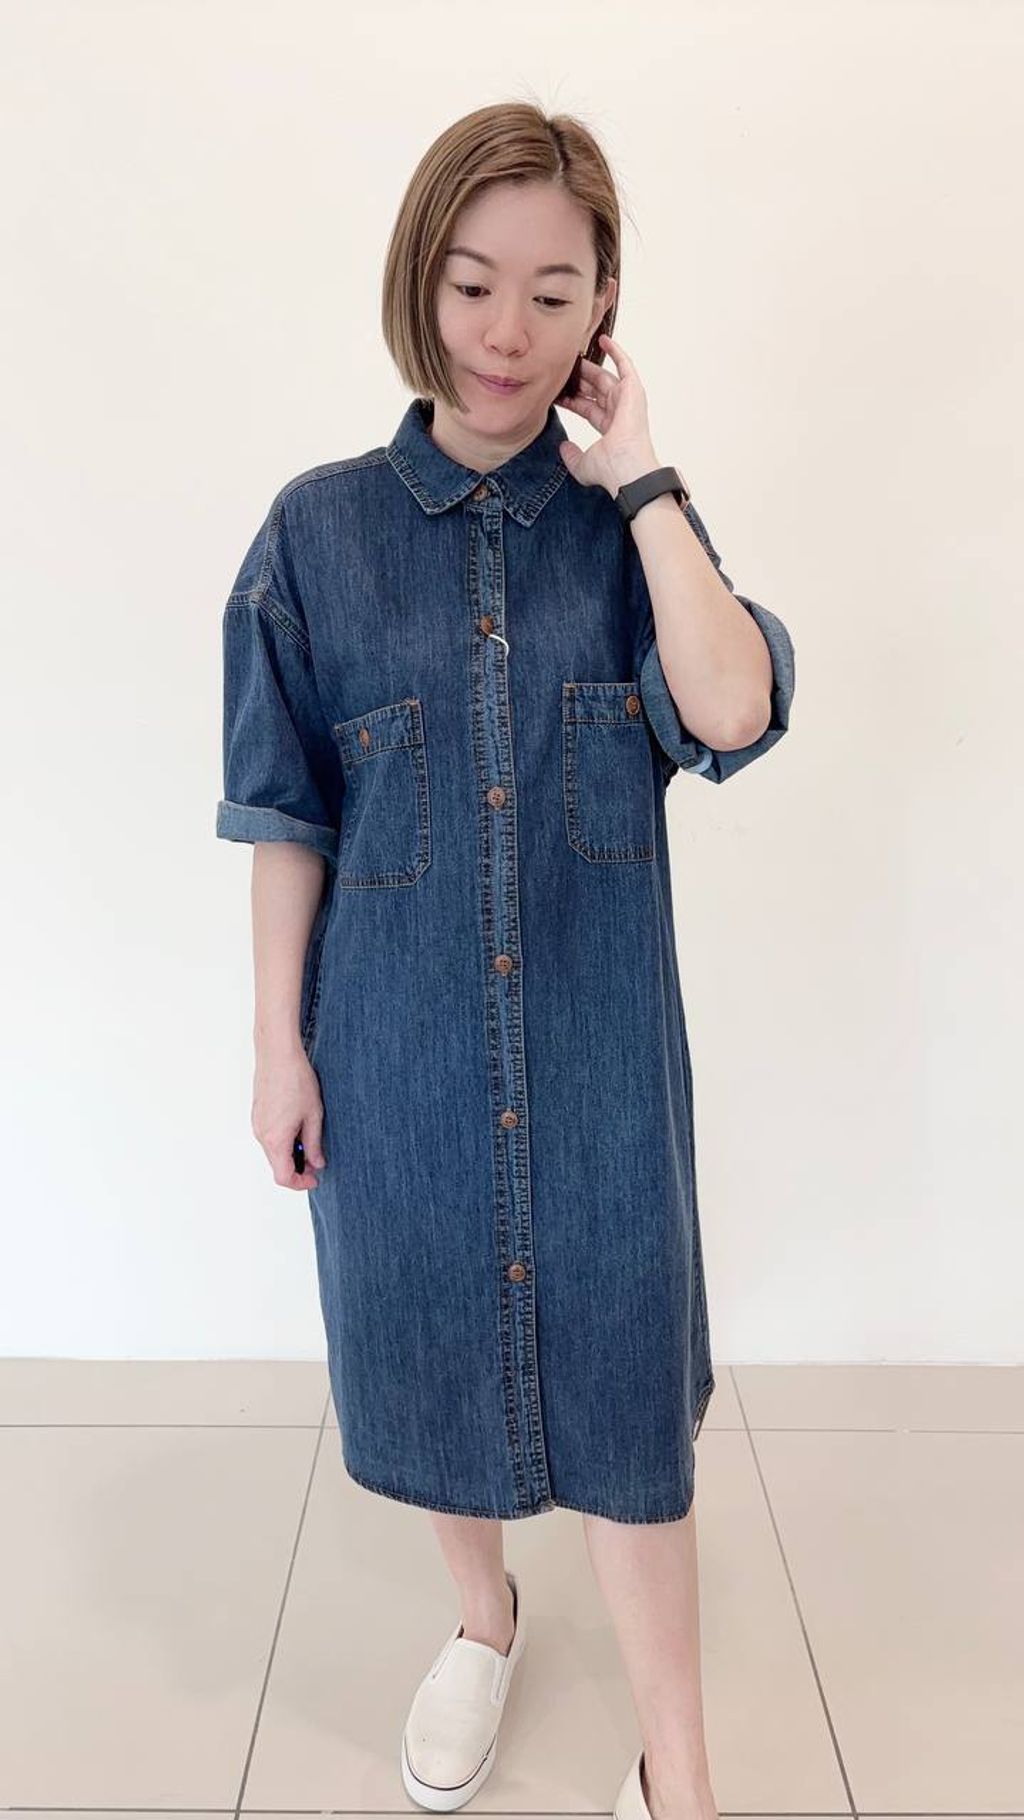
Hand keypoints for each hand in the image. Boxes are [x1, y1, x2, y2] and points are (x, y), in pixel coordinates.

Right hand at [252, 1045, 326, 1188]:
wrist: (278, 1055)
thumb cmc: (296, 1081)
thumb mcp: (313, 1116)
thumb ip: (314, 1144)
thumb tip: (316, 1163)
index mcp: (275, 1139)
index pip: (283, 1176)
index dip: (299, 1183)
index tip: (314, 1179)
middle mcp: (261, 1135)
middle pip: (277, 1166)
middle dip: (297, 1168)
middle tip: (317, 1161)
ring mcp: (257, 1124)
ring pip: (273, 1151)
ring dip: (290, 1153)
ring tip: (309, 1139)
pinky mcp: (257, 1115)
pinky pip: (269, 1137)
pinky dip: (283, 1141)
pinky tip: (298, 1126)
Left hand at [556, 332, 659, 496]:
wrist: (625, 467)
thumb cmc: (610, 469)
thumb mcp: (582, 465)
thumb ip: (571, 456)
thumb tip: (563, 448)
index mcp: (609, 428)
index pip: (587, 408)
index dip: (572, 399)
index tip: (556, 391)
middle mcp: (619, 412)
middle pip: (595, 390)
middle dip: (579, 380)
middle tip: (562, 370)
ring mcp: (627, 400)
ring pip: (605, 377)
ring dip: (590, 366)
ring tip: (574, 354)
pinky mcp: (633, 390)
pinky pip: (625, 365)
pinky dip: (616, 351)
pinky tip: (603, 339)